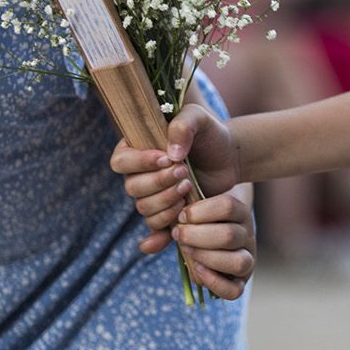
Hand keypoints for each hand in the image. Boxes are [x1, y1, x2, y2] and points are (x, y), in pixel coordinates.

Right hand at [110, 103, 240, 245]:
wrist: (228, 157)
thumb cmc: (209, 134)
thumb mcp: (199, 119)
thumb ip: (183, 126)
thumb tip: (171, 154)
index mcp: (136, 148)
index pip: (121, 161)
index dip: (140, 163)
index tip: (167, 159)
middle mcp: (138, 174)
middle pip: (132, 188)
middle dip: (159, 182)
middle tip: (184, 173)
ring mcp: (151, 195)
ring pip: (144, 208)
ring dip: (166, 200)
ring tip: (188, 187)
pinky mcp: (166, 212)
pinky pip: (155, 226)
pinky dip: (162, 230)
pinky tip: (177, 223)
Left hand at [175, 191, 256, 299]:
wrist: (217, 232)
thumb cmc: (198, 220)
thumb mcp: (187, 215)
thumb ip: (167, 224)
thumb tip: (144, 247)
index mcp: (239, 212)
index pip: (228, 206)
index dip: (201, 211)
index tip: (181, 215)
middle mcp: (248, 235)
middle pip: (230, 235)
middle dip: (197, 236)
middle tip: (179, 235)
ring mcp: (247, 259)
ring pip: (237, 262)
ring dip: (207, 258)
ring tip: (187, 251)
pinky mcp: (240, 282)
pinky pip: (234, 290)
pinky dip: (214, 282)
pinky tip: (196, 270)